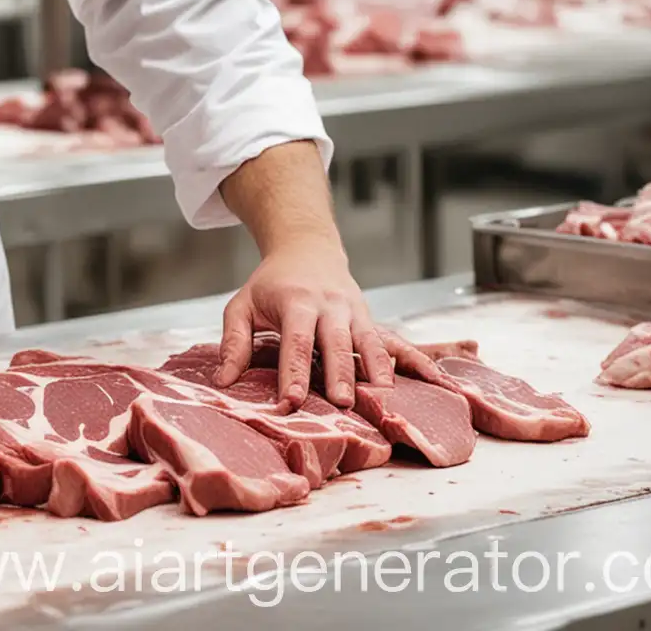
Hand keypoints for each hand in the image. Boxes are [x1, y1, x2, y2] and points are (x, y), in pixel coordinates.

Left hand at [212, 235, 392, 408]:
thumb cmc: (272, 284)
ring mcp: (354, 311)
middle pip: (336, 342)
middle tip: (341, 404)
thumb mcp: (243, 304)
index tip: (291, 399)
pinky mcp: (370, 319)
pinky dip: (409, 359)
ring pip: (368, 342)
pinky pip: (391, 341)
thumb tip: (223, 381)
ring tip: (381, 400)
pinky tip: (427, 379)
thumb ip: (233, 341)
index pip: (295, 340)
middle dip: (340, 374)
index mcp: (295, 301)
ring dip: (376, 371)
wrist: (307, 248)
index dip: (293, 371)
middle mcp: (329, 305)